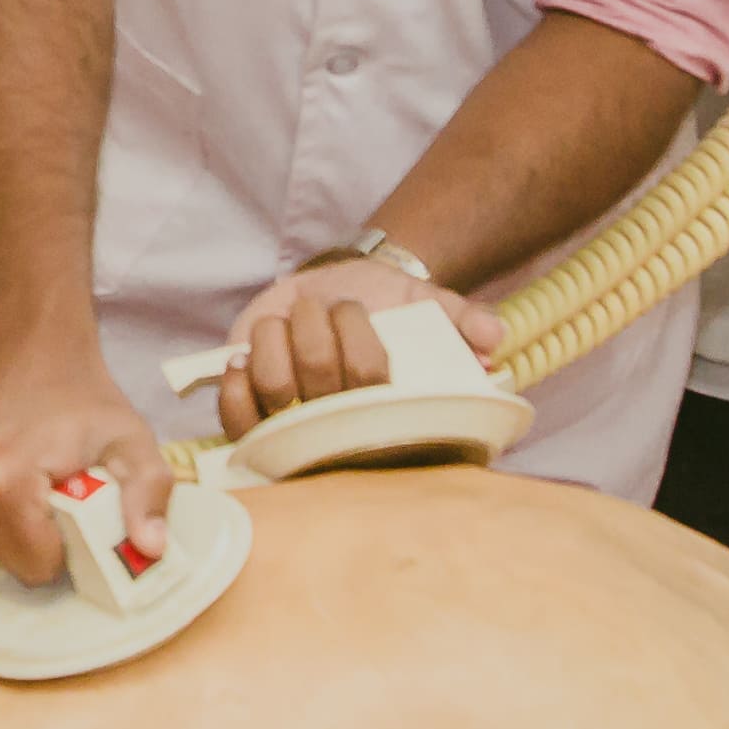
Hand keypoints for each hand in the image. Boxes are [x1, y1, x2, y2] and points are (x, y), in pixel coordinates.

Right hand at [0, 329, 172, 584]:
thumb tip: (149, 547)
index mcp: (7, 477)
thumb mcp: (131, 441)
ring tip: (22, 482)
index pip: (33, 563)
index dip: (62, 550)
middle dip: (30, 539)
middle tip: (50, 497)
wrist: (24, 343)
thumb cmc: (79, 396)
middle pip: (0, 554)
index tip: (71, 518)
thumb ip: (147, 495)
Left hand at [215, 254, 500, 440]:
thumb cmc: (389, 309)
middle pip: (321, 377)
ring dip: (279, 333)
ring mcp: (292, 431)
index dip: (361, 350)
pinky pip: (234, 413)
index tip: (357, 310)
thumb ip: (465, 320)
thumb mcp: (433, 306)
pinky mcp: (250, 418)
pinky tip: (245, 354)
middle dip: (320, 323)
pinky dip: (237, 374)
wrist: (338, 295)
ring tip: (293, 320)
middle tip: (327, 307)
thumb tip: (493, 340)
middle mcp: (341, 433)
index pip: (374, 392)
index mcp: (390, 415)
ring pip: (277, 384)